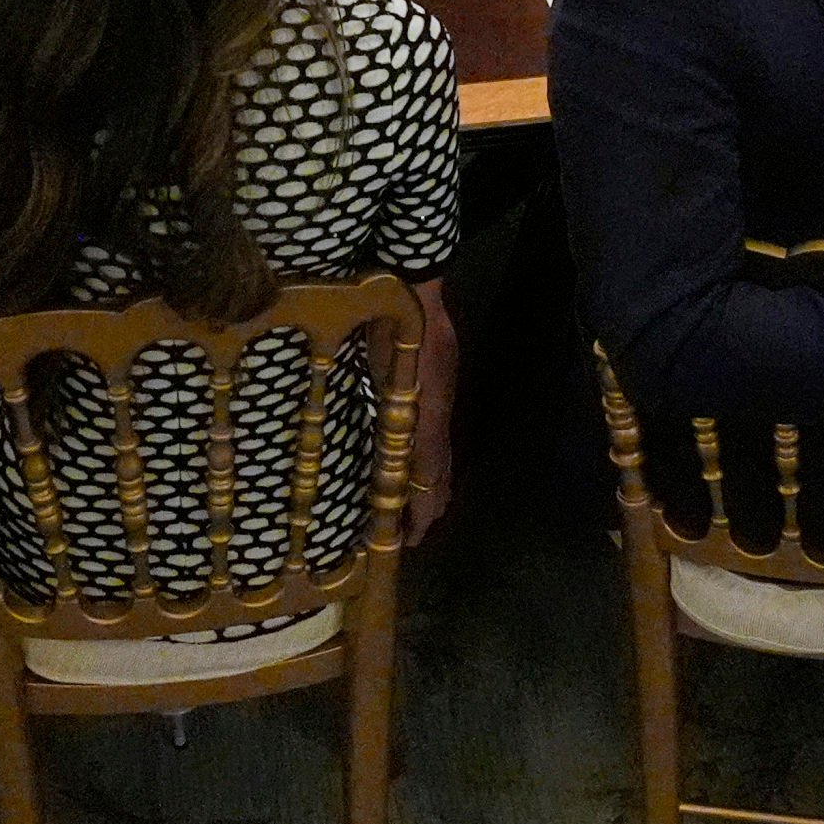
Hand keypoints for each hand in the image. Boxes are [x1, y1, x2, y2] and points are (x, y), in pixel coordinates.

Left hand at [403, 283, 461, 542]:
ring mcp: (443, 399)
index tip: (410, 537)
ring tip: (418, 511)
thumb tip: (381, 456)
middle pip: (441, 471)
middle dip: (429, 505)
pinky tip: (419, 467)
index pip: (429, 473)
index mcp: (427, 412)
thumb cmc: (393, 326)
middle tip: (412, 534)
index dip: (421, 508)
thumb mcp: (385, 370)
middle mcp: (440, 411)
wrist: (418, 286)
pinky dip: (431, 462)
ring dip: (432, 486)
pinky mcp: (439, 388)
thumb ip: (388, 411)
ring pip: (442, 454)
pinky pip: (439, 436)